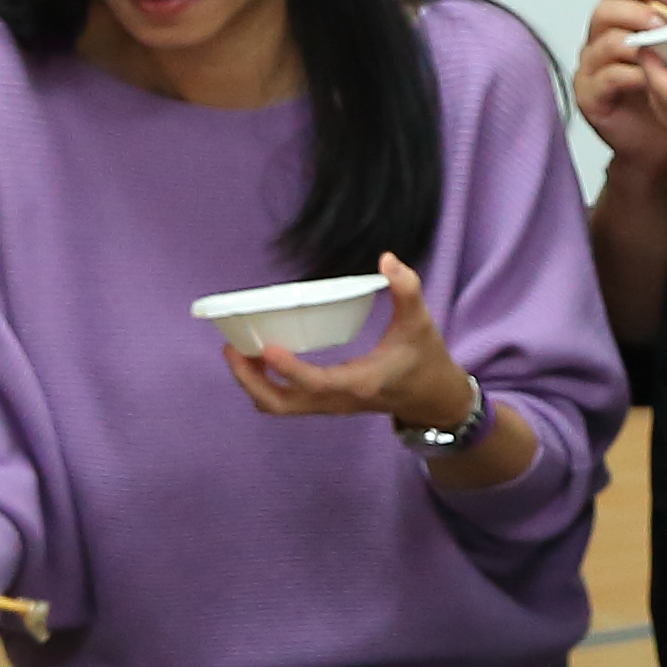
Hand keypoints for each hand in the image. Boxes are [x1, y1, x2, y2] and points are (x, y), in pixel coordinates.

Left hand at [226, 254, 477, 430]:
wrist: (433, 399)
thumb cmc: (425, 359)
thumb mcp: (421, 323)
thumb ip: (407, 290)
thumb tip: (388, 259)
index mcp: (360, 383)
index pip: (316, 383)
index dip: (289, 370)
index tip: (267, 348)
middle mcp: (337, 401)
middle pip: (281, 404)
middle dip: (250, 381)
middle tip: (232, 348)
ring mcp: (328, 406)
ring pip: (277, 406)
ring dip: (252, 384)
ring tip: (237, 351)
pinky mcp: (324, 404)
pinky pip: (284, 402)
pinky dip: (264, 385)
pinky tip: (259, 358)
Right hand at [574, 0, 666, 172]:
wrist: (659, 146)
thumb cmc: (664, 99)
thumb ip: (665, 20)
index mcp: (615, 28)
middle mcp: (596, 46)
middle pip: (603, 12)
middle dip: (635, 11)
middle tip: (662, 21)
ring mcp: (589, 72)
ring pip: (604, 44)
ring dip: (636, 42)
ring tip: (662, 46)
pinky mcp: (589, 98)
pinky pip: (607, 78)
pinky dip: (632, 74)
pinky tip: (652, 77)